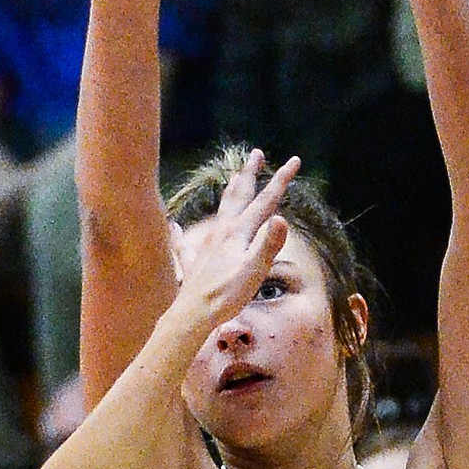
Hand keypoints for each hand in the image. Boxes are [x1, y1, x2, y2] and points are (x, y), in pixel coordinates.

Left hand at [171, 150, 299, 328]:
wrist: (193, 314)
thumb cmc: (227, 295)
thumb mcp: (255, 270)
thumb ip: (268, 244)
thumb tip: (281, 218)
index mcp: (238, 232)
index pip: (265, 201)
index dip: (281, 179)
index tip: (294, 160)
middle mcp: (221, 232)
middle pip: (238, 196)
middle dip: (249, 174)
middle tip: (256, 154)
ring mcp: (206, 246)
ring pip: (219, 211)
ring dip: (229, 193)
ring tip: (232, 179)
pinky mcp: (194, 262)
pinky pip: (186, 243)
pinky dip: (182, 232)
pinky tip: (174, 226)